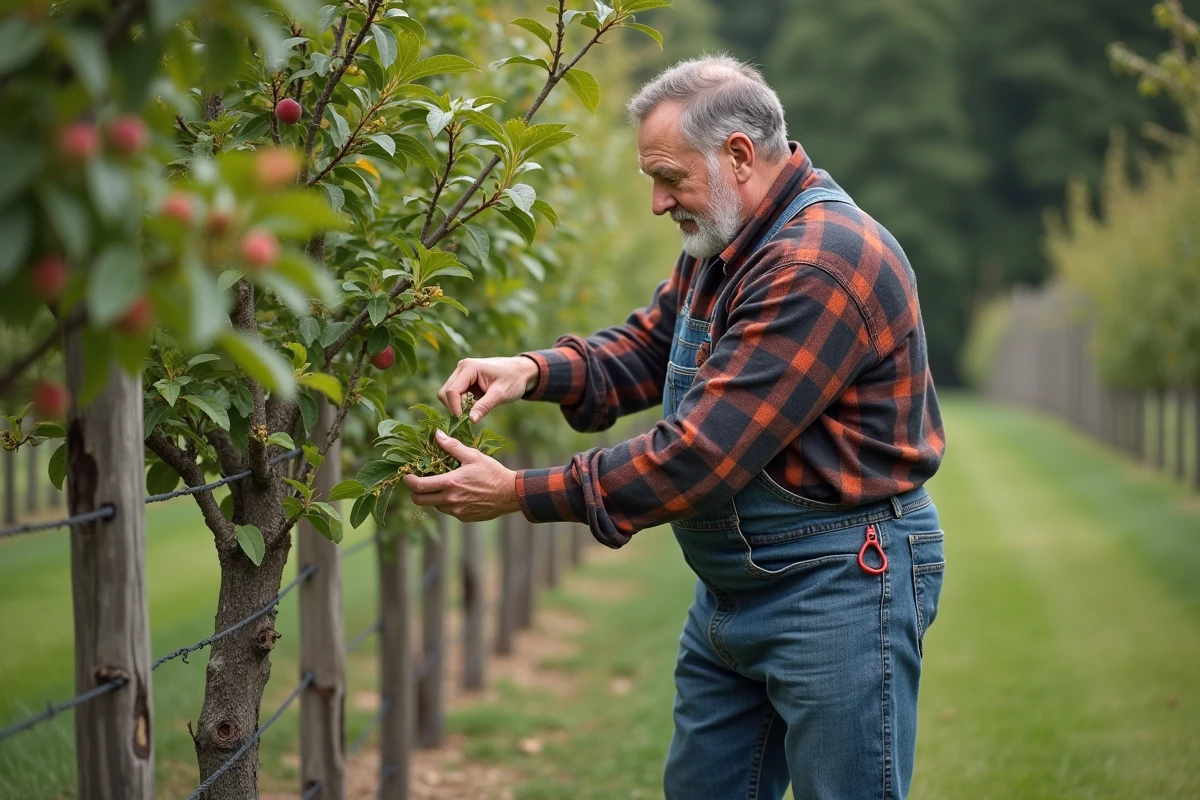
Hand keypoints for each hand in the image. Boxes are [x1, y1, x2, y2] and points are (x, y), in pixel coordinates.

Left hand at [402, 430, 520, 520]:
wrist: (510, 493)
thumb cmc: (492, 472)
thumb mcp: (472, 456)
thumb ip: (452, 446)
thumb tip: (437, 434)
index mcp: (450, 483)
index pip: (420, 486)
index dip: (409, 481)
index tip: (407, 476)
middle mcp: (451, 499)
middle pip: (421, 501)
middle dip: (415, 493)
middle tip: (418, 484)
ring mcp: (457, 511)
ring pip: (435, 506)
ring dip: (433, 497)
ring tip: (442, 486)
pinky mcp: (464, 517)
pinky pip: (448, 511)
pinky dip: (447, 503)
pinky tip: (457, 494)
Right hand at [437, 355, 539, 422]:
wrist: (521, 371)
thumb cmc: (513, 380)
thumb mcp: (500, 394)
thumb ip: (484, 406)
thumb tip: (470, 421)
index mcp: (469, 368)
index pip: (451, 391)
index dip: (455, 408)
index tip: (464, 421)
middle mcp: (461, 368)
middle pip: (445, 392)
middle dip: (454, 408)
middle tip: (468, 418)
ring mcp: (461, 373)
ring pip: (448, 394)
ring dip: (457, 406)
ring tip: (473, 412)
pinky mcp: (464, 379)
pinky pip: (455, 394)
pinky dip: (461, 404)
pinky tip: (473, 407)